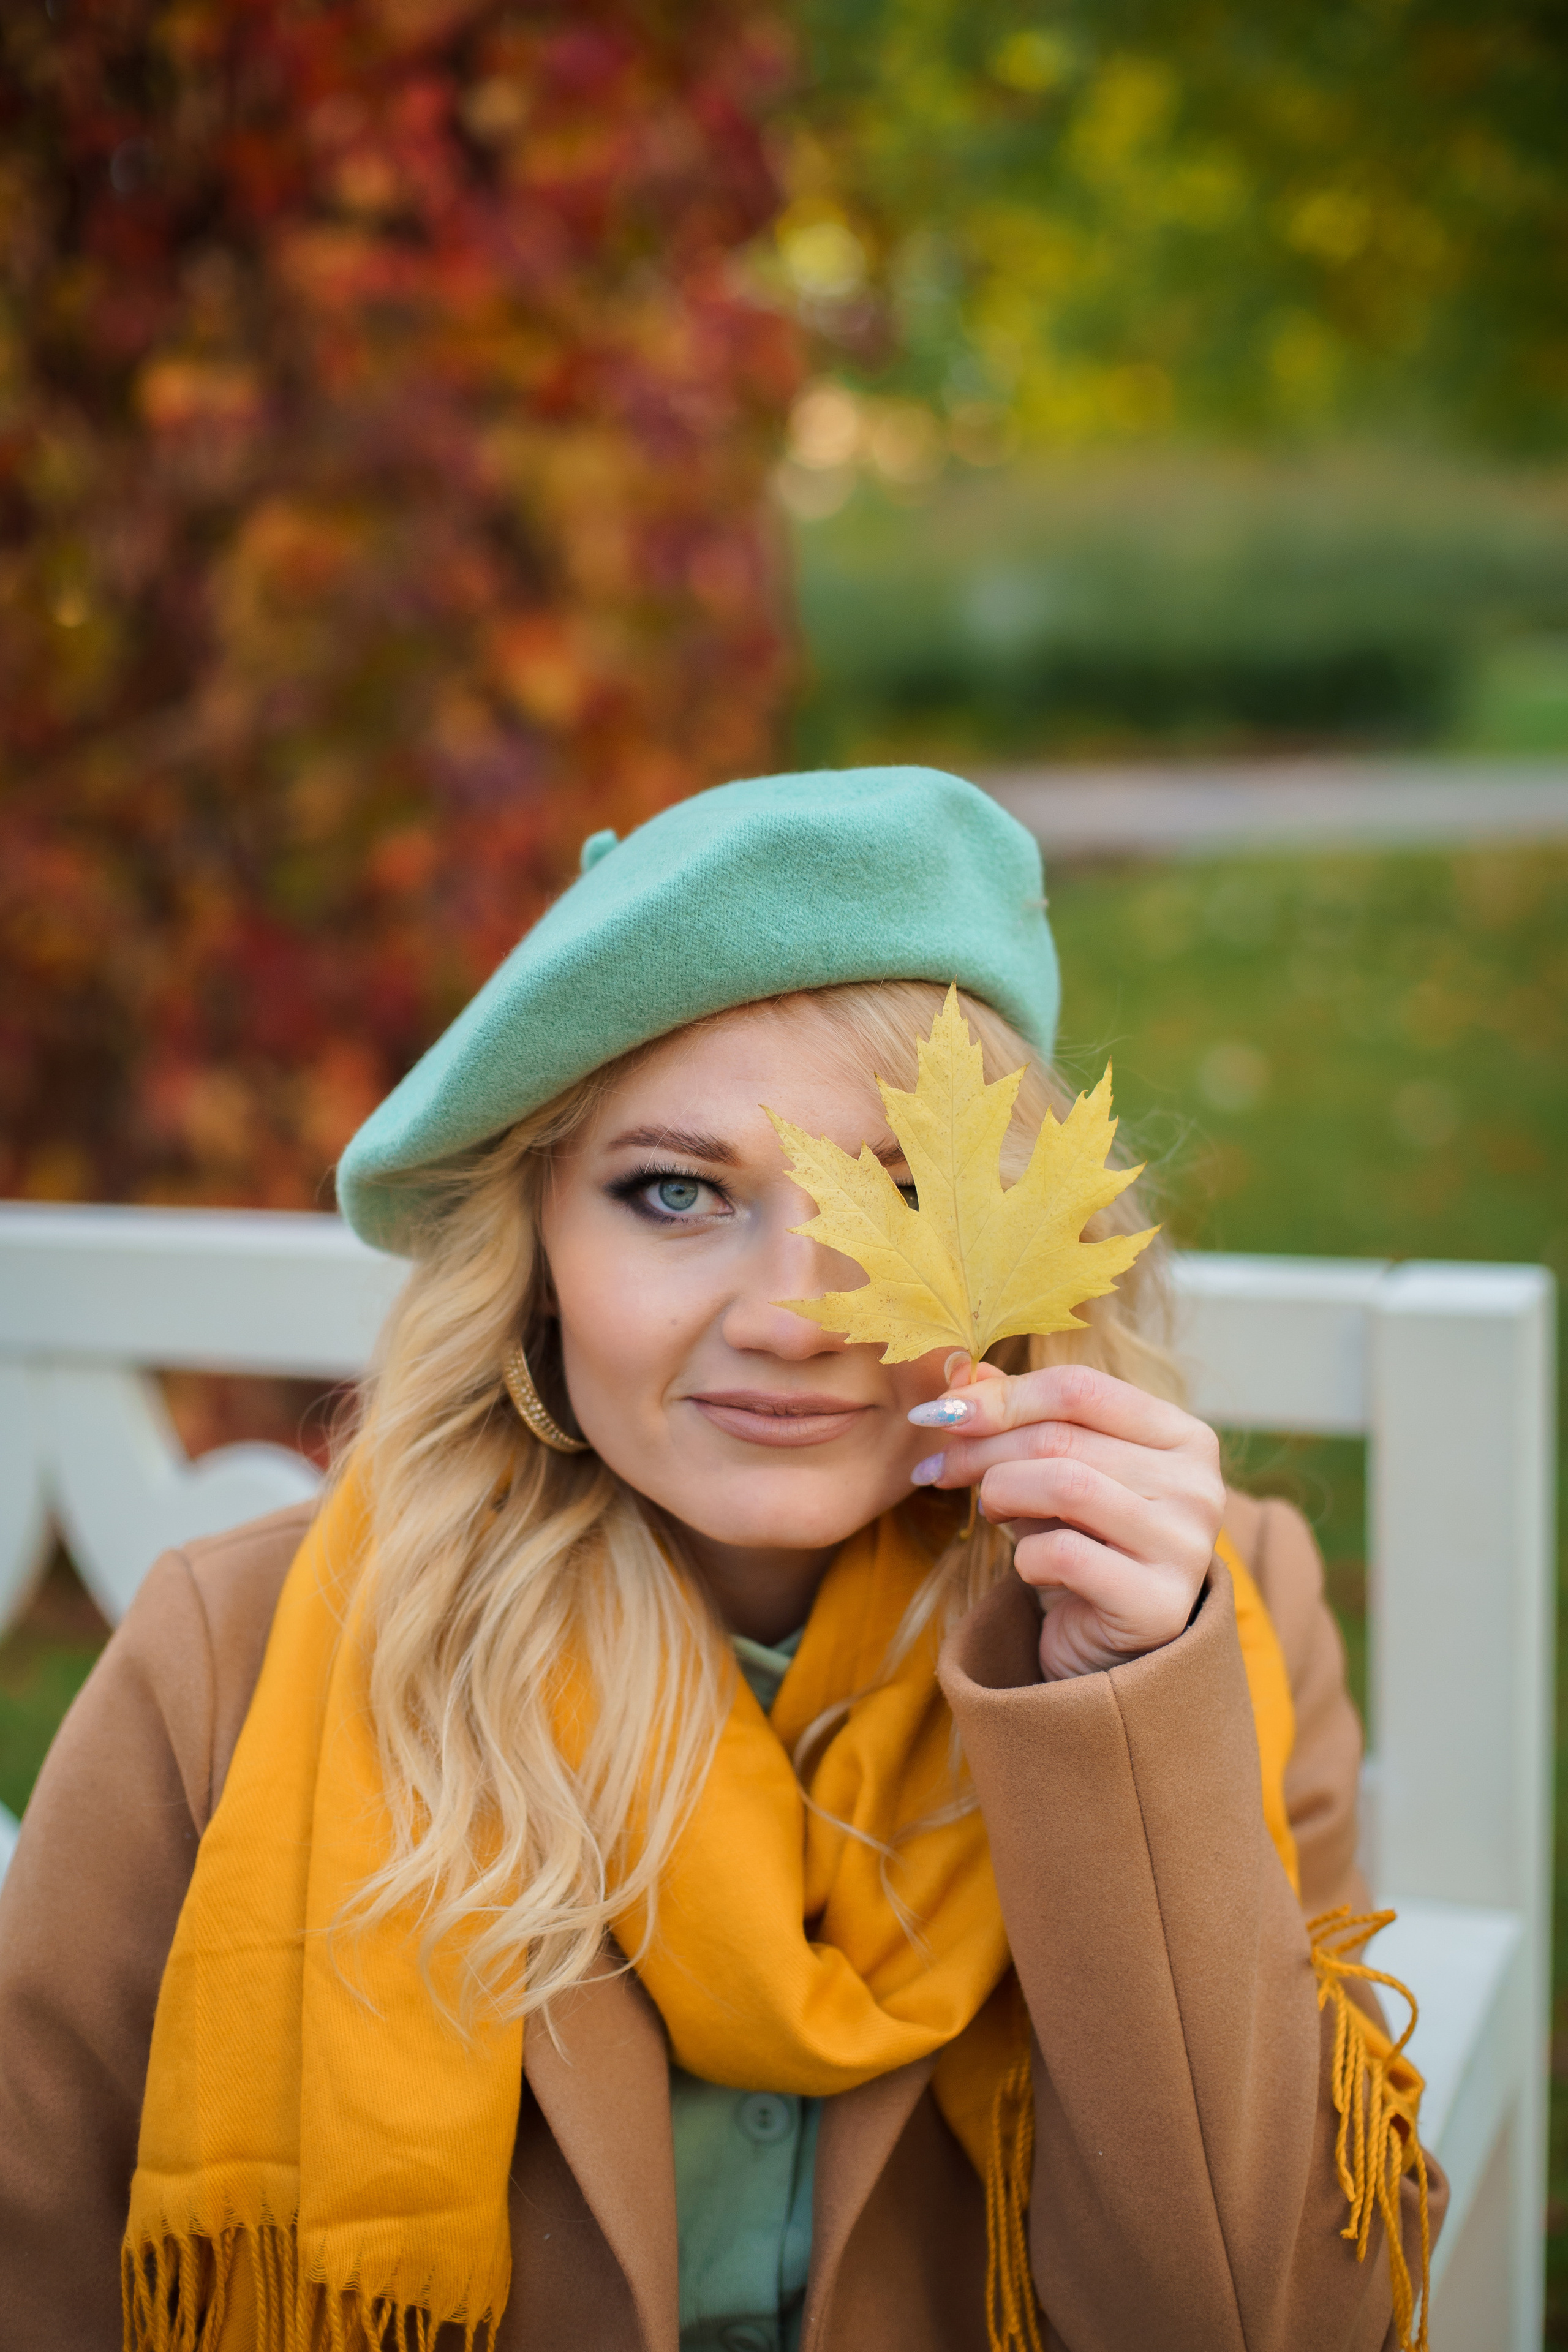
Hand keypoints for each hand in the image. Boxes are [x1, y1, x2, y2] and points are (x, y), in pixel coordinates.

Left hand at [909, 1359, 1224, 1681]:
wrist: (1109, 1653)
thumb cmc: (1083, 1550)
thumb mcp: (1053, 1474)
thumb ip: (1021, 1420)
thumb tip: (966, 1371)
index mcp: (1183, 1435)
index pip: (1080, 1388)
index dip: (1002, 1395)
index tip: (942, 1411)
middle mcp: (1199, 1485)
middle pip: (1063, 1437)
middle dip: (982, 1449)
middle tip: (937, 1469)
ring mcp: (1186, 1546)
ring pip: (1064, 1485)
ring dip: (1001, 1493)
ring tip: (988, 1512)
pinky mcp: (1159, 1604)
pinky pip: (1064, 1554)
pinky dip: (1025, 1556)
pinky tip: (1029, 1567)